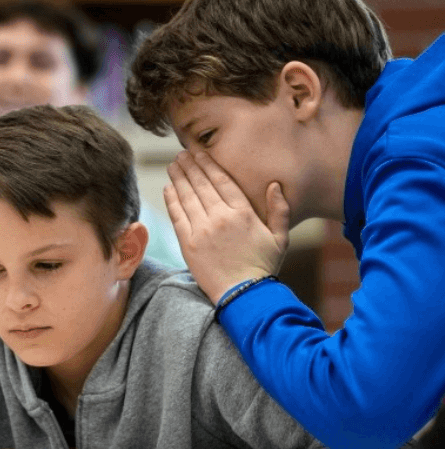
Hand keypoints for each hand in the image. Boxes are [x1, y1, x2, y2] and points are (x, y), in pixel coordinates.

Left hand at [165, 151, 289, 301]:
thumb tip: (274, 185)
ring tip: (173, 165)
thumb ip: (279, 210)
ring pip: (187, 197)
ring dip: (178, 178)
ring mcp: (202, 230)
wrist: (244, 295)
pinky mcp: (188, 244)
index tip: (199, 153)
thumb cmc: (263, 267)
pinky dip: (171, 200)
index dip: (208, 164)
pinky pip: (177, 216)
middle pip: (201, 185)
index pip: (221, 181)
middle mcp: (221, 218)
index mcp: (243, 214)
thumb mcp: (279, 238)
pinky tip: (168, 188)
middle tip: (181, 154)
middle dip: (190, 166)